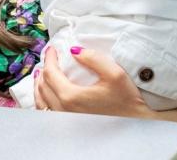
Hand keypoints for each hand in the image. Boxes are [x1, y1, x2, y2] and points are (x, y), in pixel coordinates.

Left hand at [35, 46, 151, 117]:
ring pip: (41, 101)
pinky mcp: (69, 127)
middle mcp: (63, 111)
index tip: (52, 49)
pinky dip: (43, 99)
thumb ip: (94, 58)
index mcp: (71, 97)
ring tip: (43, 73)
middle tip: (49, 58)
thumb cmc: (127, 101)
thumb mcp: (115, 74)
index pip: (50, 73)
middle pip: (43, 86)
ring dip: (40, 85)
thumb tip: (75, 50)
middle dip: (44, 69)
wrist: (136, 126)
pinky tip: (47, 93)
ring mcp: (64, 121)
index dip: (49, 58)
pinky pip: (47, 112)